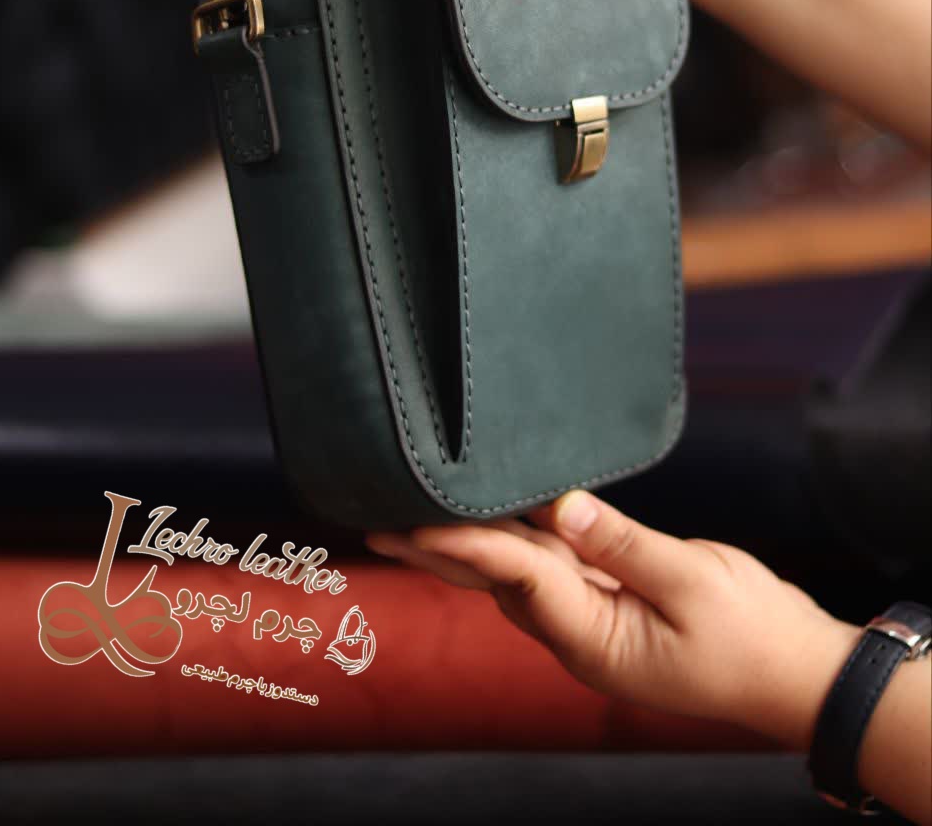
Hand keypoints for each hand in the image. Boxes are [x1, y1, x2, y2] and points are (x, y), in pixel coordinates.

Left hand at [366, 491, 860, 749]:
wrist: (795, 669)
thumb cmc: (752, 634)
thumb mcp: (693, 583)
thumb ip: (625, 544)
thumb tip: (563, 506)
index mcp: (594, 637)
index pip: (517, 579)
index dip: (466, 544)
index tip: (414, 521)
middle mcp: (580, 630)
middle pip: (497, 580)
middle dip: (439, 551)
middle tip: (379, 521)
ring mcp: (594, 617)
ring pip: (519, 572)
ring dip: (470, 543)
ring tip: (417, 511)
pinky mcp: (611, 599)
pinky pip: (554, 564)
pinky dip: (521, 537)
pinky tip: (498, 511)